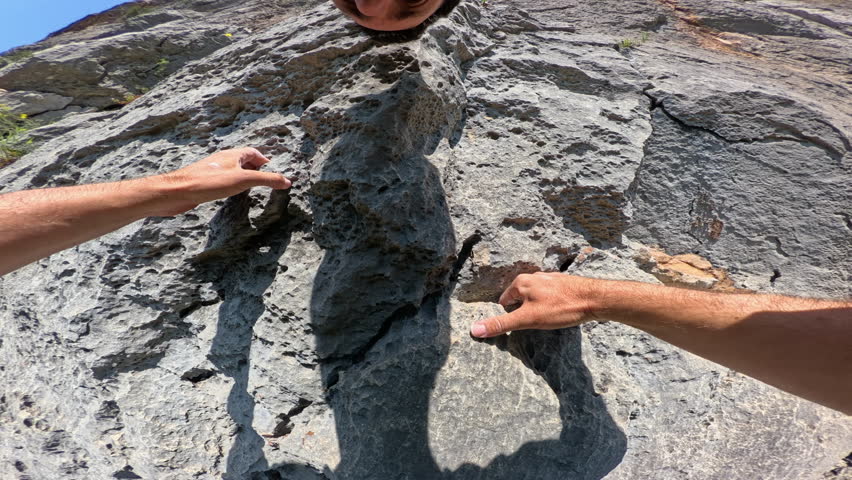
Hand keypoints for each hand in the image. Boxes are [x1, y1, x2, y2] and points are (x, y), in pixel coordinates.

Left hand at [149, 148, 291, 215]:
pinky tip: (232, 197)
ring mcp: (212, 172)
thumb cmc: (208, 182)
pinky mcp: (205, 183)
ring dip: (243, 179)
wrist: (177, 192)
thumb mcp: (243, 180)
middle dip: (256, 170)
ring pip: (232, 172)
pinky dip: (232, 187)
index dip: (265, 161)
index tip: (274, 172)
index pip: (253, 152)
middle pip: (243, 161)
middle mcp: (222, 161)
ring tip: (252, 190)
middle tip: (266, 182)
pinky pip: (223, 182)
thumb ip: (266, 180)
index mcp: (232, 155)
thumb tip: (287, 181)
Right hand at [469, 273, 602, 337]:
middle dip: (524, 312)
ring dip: (538, 308)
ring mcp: (549, 279)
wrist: (595, 299)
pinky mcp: (563, 284)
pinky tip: (560, 313)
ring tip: (549, 319)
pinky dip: (551, 305)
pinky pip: (550, 296)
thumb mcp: (528, 319)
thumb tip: (474, 329)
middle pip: (520, 298)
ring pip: (535, 297)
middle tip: (536, 323)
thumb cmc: (561, 308)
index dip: (510, 316)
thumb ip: (502, 324)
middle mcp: (534, 277)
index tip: (521, 326)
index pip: (504, 302)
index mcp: (521, 283)